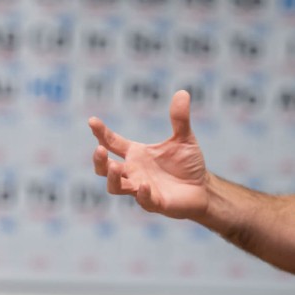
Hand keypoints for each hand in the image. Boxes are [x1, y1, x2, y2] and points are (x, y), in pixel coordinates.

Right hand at [89, 89, 208, 220]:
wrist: (202, 189)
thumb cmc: (188, 164)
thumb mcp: (184, 138)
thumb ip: (179, 118)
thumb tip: (182, 92)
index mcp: (136, 154)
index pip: (112, 142)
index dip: (101, 132)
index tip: (92, 121)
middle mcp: (134, 171)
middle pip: (105, 169)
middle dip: (99, 160)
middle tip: (99, 150)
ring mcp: (141, 188)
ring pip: (116, 187)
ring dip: (113, 178)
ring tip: (115, 167)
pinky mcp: (155, 202)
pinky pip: (143, 200)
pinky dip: (142, 193)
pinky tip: (145, 185)